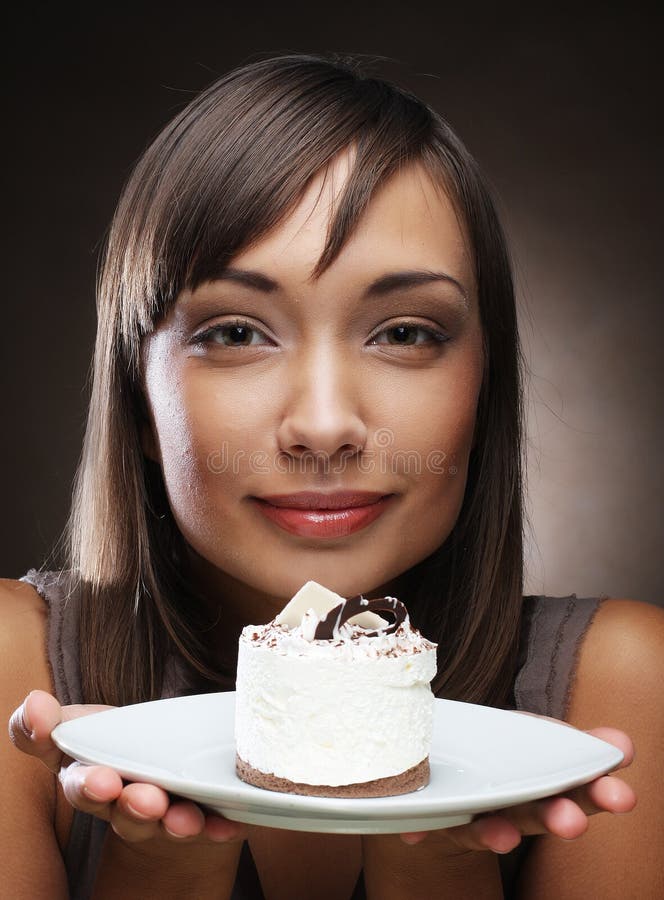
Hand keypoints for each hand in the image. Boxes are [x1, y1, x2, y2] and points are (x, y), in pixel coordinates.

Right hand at [9, 689, 247, 845]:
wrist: (162, 778)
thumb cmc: (117, 746)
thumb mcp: (80, 726)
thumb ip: (45, 720)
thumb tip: (32, 703)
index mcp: (91, 779)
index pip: (78, 783)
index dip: (85, 783)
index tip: (99, 777)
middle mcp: (123, 805)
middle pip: (121, 809)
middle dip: (128, 804)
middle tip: (139, 796)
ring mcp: (162, 815)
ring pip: (163, 823)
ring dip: (172, 820)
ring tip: (182, 816)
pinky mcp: (200, 819)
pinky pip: (210, 825)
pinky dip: (219, 825)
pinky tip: (230, 823)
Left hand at [399, 726, 635, 852]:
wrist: (442, 784)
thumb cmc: (499, 758)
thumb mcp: (534, 741)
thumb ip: (572, 744)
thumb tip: (621, 741)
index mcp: (539, 786)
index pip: (573, 791)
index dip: (595, 793)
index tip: (621, 795)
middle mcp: (510, 809)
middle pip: (534, 815)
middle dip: (554, 818)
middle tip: (575, 821)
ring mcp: (472, 816)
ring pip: (486, 828)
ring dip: (496, 834)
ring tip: (503, 837)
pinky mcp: (436, 818)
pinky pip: (428, 823)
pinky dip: (422, 828)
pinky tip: (416, 832)